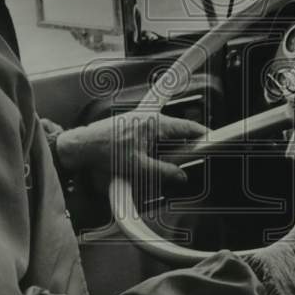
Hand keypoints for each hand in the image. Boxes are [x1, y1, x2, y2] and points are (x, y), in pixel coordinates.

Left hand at [53, 110, 205, 189]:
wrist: (82, 147)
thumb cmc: (105, 151)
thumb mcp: (139, 167)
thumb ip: (164, 172)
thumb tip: (180, 176)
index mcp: (155, 123)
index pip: (187, 126)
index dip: (202, 134)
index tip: (211, 139)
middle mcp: (149, 119)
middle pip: (177, 131)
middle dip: (184, 145)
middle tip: (190, 159)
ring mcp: (140, 121)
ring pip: (164, 135)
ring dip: (168, 148)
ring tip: (166, 164)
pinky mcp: (131, 127)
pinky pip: (152, 137)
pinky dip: (156, 148)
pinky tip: (150, 161)